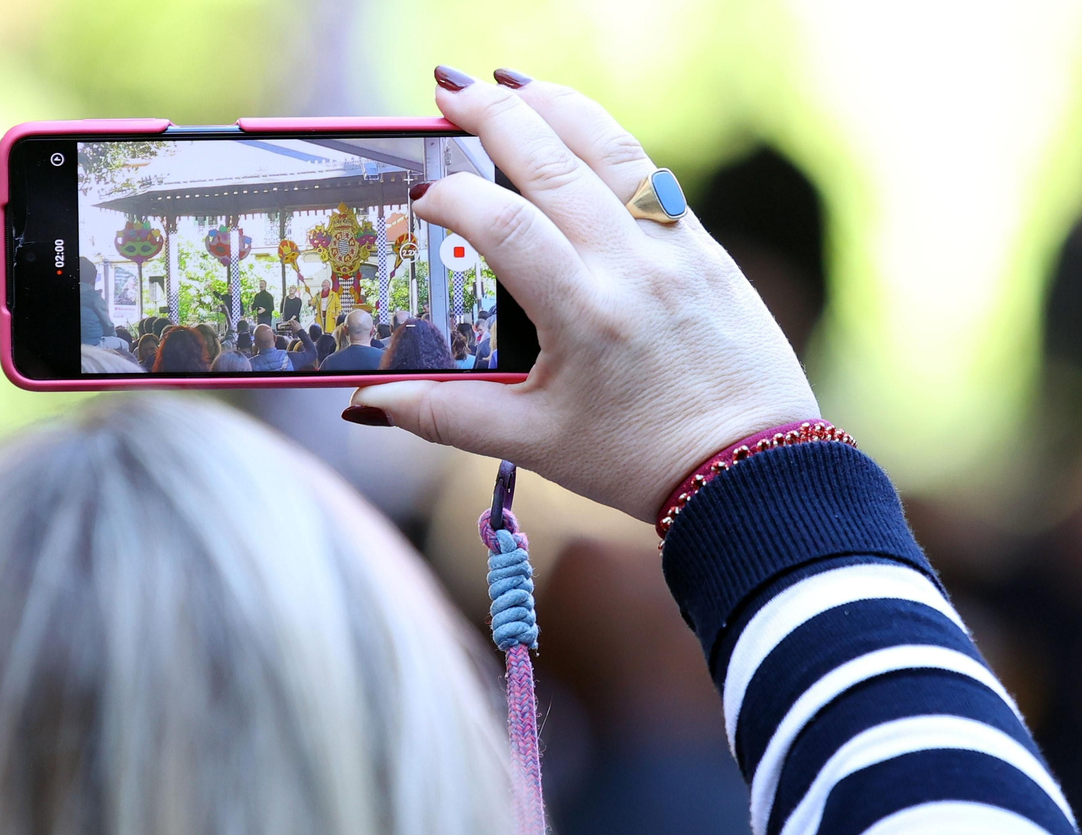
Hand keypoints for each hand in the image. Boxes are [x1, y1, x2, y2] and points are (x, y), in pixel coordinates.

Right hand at [346, 66, 817, 521]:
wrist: (751, 470)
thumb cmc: (640, 462)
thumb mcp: (533, 442)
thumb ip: (443, 415)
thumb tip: (364, 402)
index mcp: (583, 314)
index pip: (502, 224)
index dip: (451, 199)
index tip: (421, 201)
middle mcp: (630, 266)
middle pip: (550, 161)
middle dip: (491, 115)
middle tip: (444, 92)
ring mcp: (673, 247)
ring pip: (607, 146)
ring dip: (552, 105)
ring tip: (505, 83)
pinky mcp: (702, 245)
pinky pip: (647, 170)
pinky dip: (603, 136)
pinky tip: (573, 124)